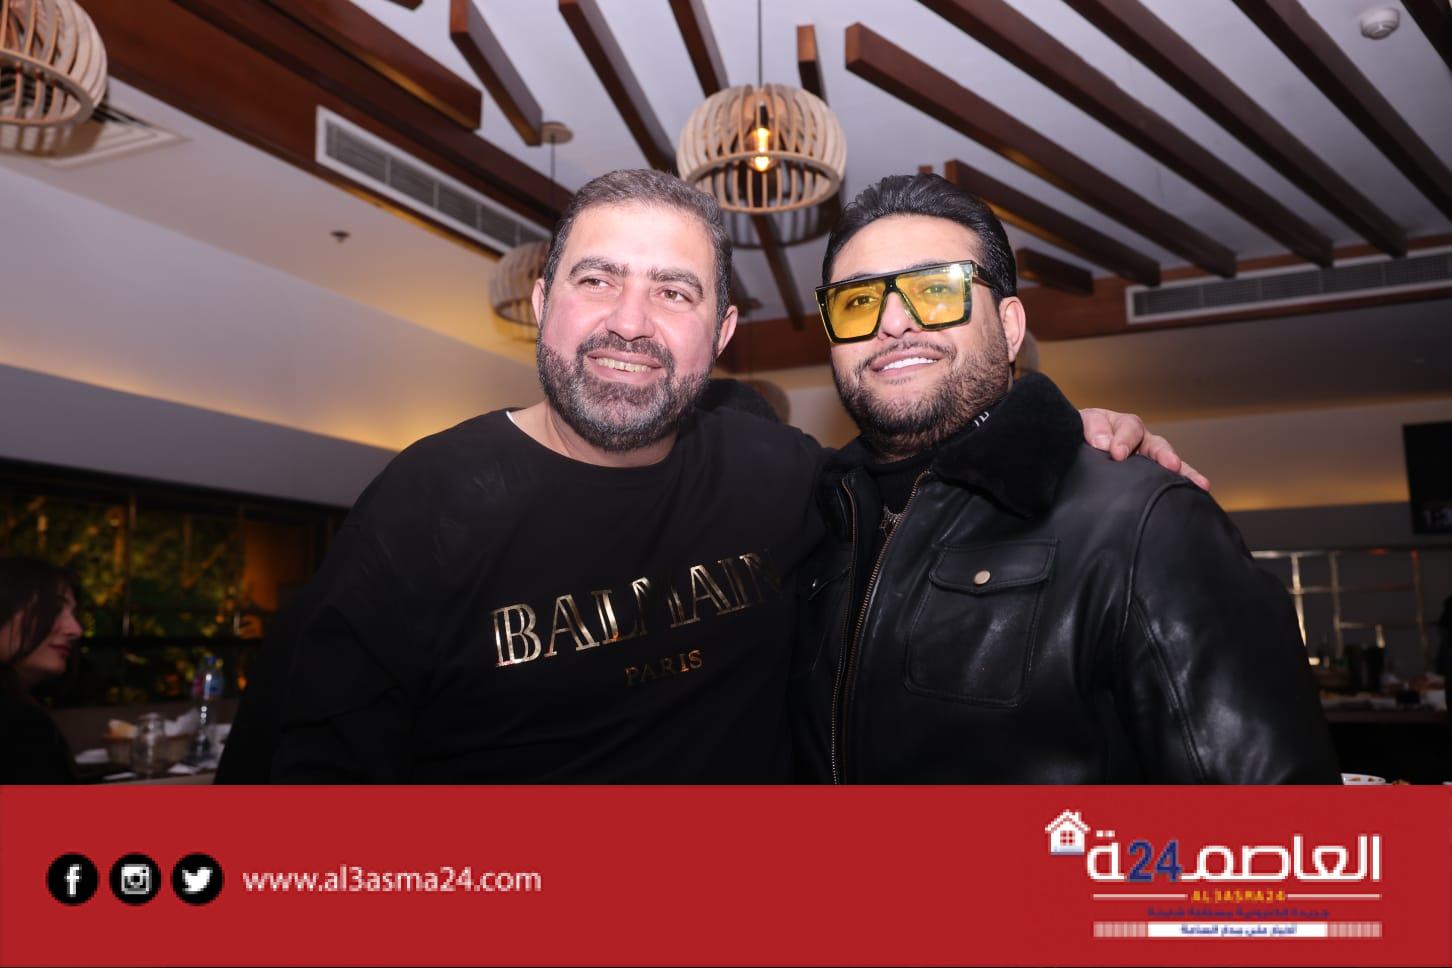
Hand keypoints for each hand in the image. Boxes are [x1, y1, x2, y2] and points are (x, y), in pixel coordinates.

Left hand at [1079, 408, 1210, 490]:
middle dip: (1165, 455)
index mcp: (1124, 426)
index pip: (1129, 429)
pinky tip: (1195, 497)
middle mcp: (1140, 442)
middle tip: (1172, 464)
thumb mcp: (1082, 423)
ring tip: (1199, 484)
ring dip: (1184, 473)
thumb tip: (1104, 442)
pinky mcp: (1145, 479)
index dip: (1124, 440)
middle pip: (1158, 446)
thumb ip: (1093, 428)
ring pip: (1168, 465)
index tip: (1117, 454)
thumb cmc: (1081, 434)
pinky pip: (1164, 483)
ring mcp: (1146, 461)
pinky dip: (1179, 488)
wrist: (1074, 449)